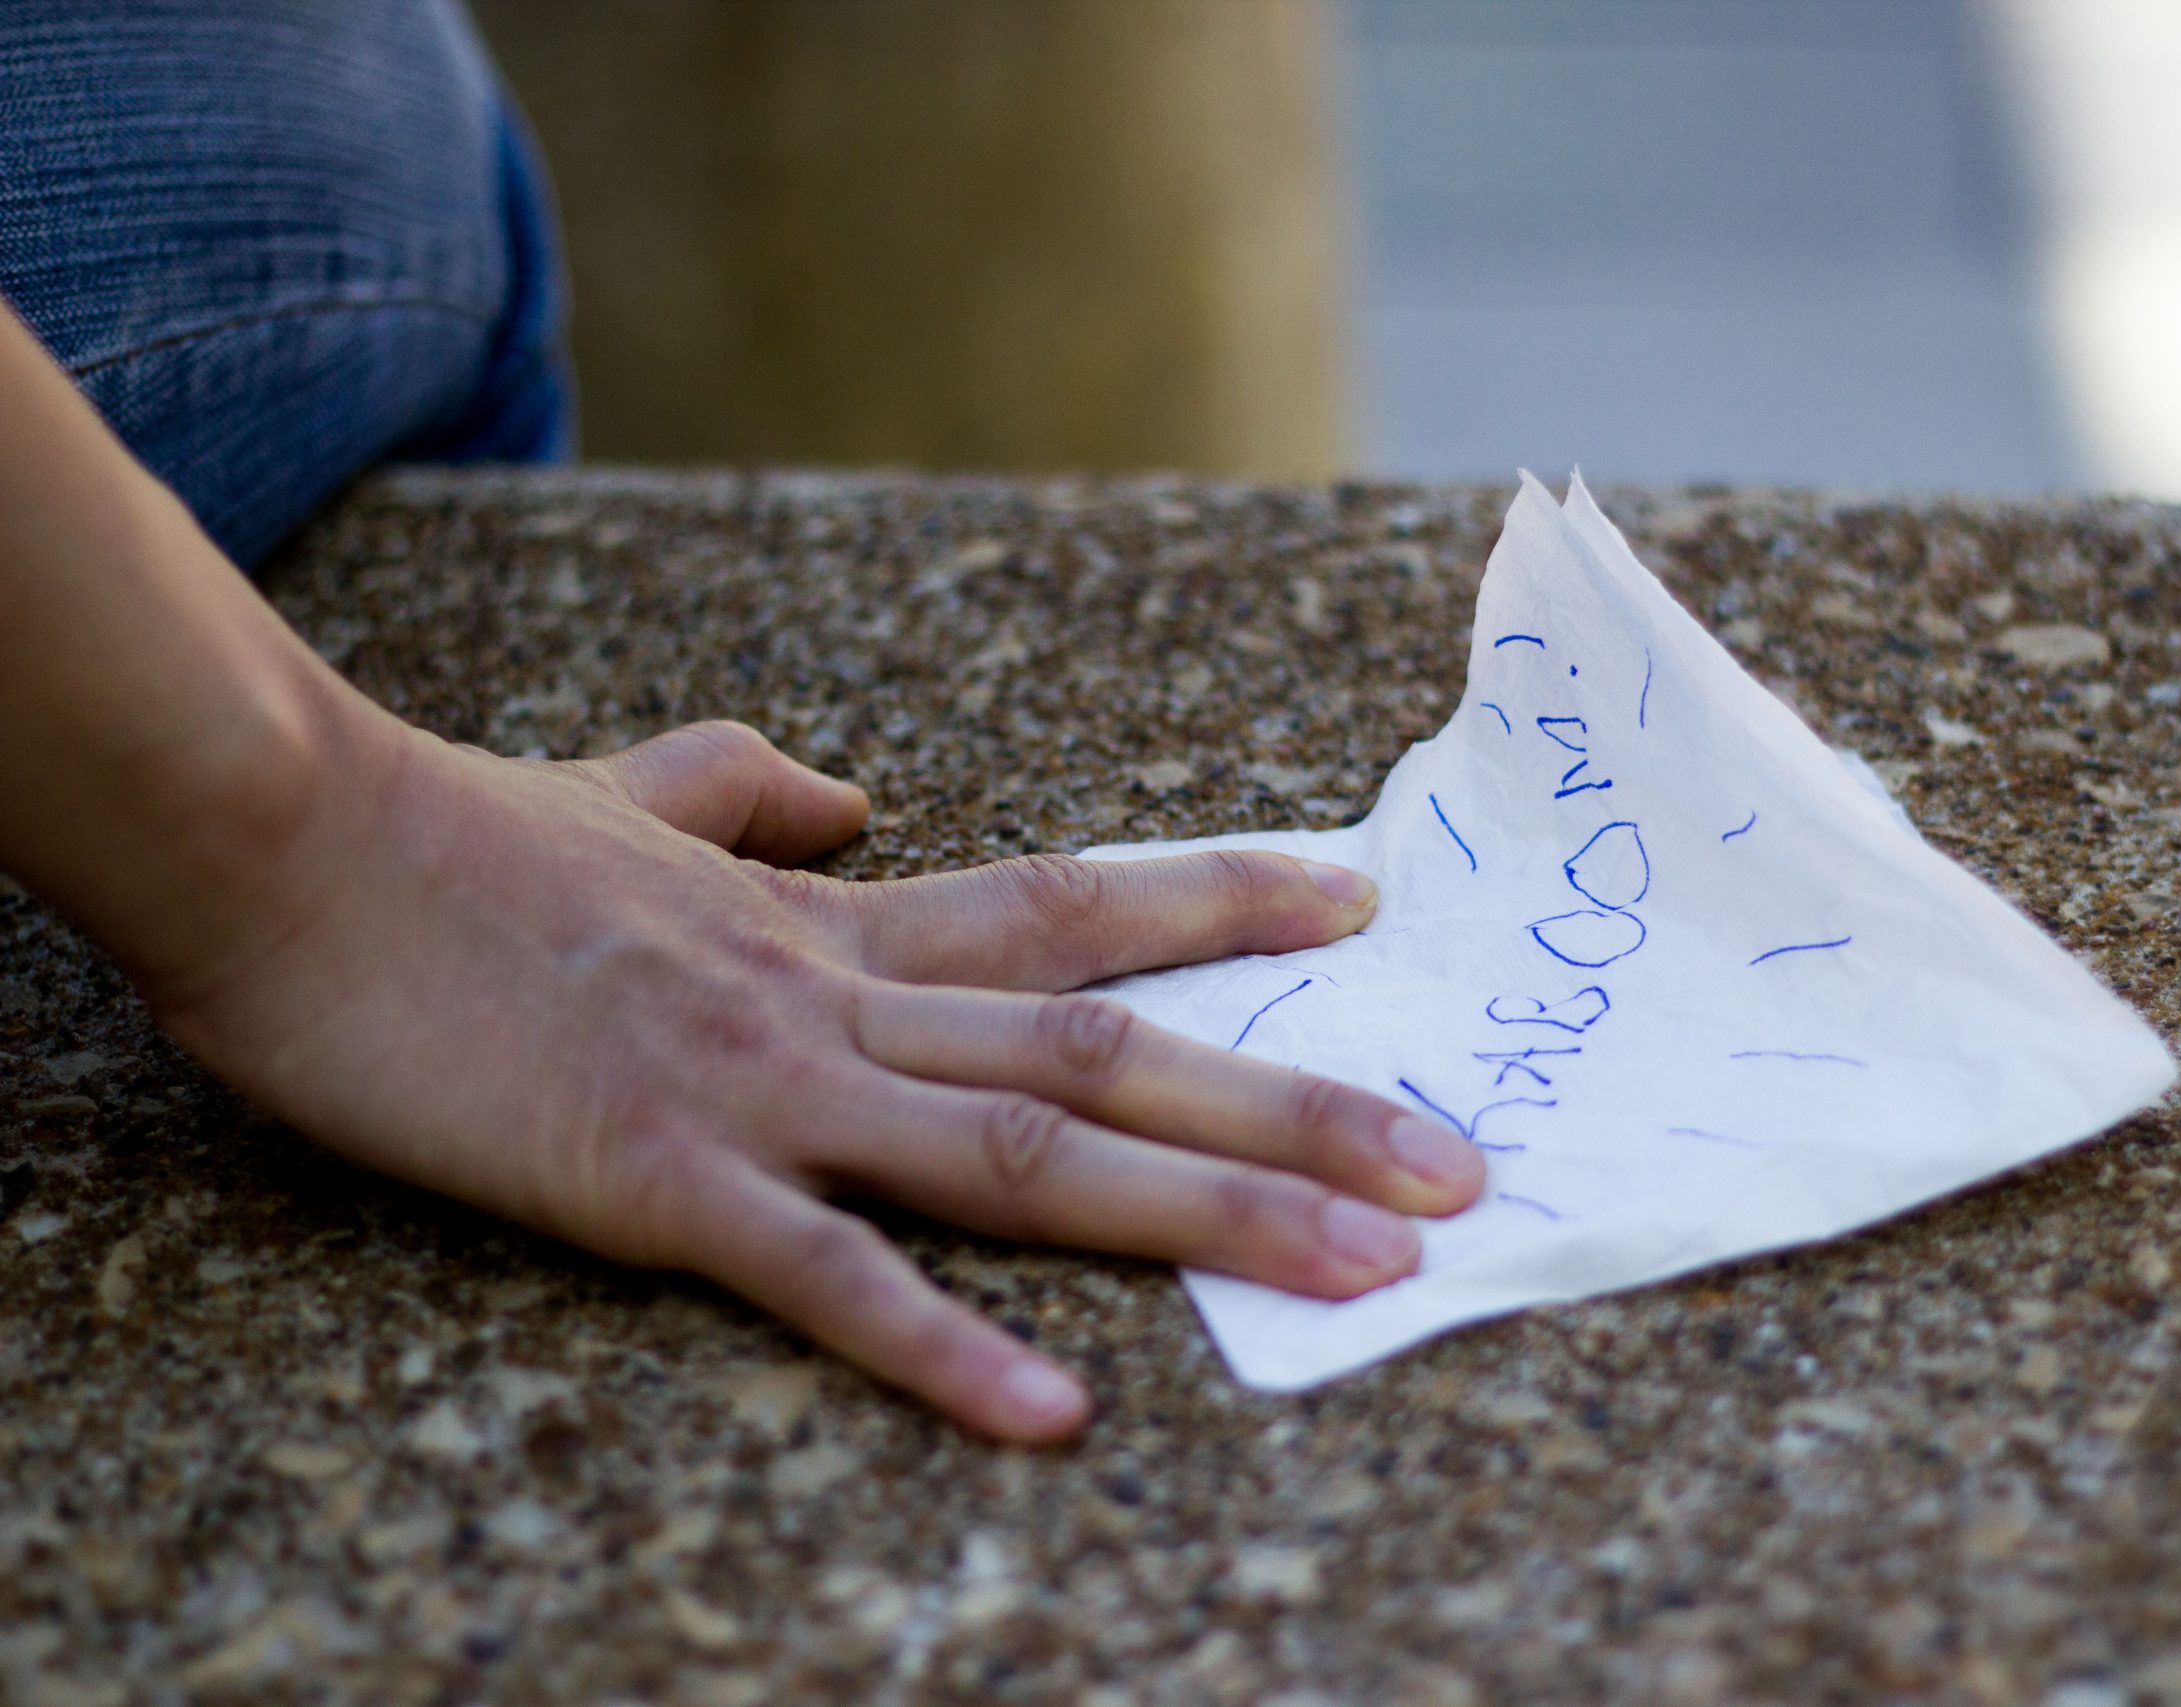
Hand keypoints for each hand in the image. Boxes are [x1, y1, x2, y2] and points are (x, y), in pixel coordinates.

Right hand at [145, 715, 1485, 1440]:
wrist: (291, 850)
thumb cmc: (456, 840)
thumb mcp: (636, 787)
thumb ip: (755, 786)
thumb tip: (844, 797)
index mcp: (835, 924)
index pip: (1070, 902)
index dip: (1221, 904)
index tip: (1356, 906)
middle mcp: (841, 999)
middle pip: (1109, 1048)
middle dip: (1296, 1105)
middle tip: (1456, 1160)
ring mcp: (766, 1088)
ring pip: (1030, 1149)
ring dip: (1209, 1211)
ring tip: (1365, 1268)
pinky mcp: (660, 1183)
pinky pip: (830, 1275)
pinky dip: (943, 1345)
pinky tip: (1054, 1414)